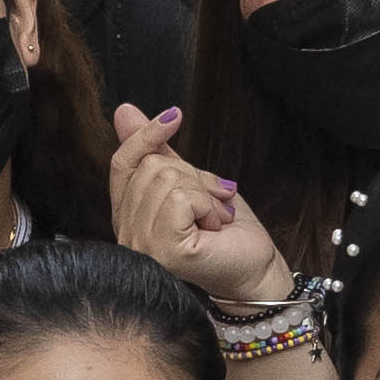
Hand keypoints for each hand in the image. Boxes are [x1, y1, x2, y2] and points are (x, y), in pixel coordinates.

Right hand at [109, 102, 286, 306]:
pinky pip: (180, 199)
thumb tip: (124, 111)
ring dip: (205, 193)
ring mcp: (142, 246)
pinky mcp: (164, 252)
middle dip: (194, 176)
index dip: (145, 134)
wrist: (256, 268)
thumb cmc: (227, 233)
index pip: (122, 162)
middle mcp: (127, 234)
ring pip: (166, 180)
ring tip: (215, 217)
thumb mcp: (191, 181)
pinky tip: (214, 226)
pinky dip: (207, 205)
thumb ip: (158, 152)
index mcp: (128, 216)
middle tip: (214, 203)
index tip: (175, 115)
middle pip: (151, 167)